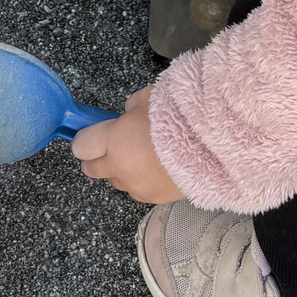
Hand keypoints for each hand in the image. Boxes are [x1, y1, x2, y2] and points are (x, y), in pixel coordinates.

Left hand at [73, 89, 182, 204]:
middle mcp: (119, 168)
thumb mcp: (150, 97)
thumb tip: (127, 115)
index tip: (92, 135)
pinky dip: (143, 181)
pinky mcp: (155, 199)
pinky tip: (160, 168)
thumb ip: (132, 107)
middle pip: (91, 169)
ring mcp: (136, 186)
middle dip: (97, 158)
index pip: (82, 145)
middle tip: (112, 147)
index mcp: (114, 140)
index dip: (85, 139)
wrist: (213, 145)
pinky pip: (139, 191)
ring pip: (116, 182)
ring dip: (122, 171)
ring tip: (144, 157)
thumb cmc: (181, 115)